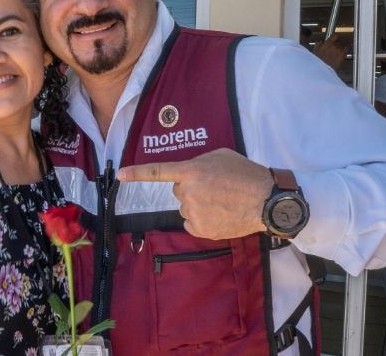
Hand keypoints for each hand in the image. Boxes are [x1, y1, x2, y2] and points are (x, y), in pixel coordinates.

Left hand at [116, 148, 272, 239]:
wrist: (266, 200)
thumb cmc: (245, 174)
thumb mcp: (220, 156)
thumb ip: (199, 162)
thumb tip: (190, 173)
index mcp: (190, 171)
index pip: (157, 171)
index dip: (137, 173)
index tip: (120, 174)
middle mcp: (187, 192)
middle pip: (179, 191)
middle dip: (193, 189)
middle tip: (216, 188)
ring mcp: (193, 212)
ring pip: (186, 208)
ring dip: (199, 205)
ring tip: (223, 201)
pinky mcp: (201, 229)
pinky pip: (192, 223)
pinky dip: (202, 220)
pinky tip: (220, 214)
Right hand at [314, 35, 348, 70]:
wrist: (323, 68)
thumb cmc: (319, 61)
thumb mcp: (315, 50)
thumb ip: (319, 44)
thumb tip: (321, 42)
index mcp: (328, 43)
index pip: (334, 36)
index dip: (334, 38)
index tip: (334, 39)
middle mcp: (334, 45)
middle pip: (338, 42)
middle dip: (336, 45)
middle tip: (333, 49)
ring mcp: (339, 50)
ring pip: (341, 46)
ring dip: (339, 49)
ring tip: (336, 54)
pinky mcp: (343, 55)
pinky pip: (346, 50)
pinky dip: (344, 51)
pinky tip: (341, 54)